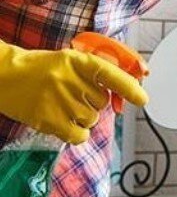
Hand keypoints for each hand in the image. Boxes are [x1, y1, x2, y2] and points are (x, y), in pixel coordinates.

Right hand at [0, 39, 148, 144]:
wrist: (3, 76)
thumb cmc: (39, 69)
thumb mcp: (68, 61)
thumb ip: (93, 74)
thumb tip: (121, 94)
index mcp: (79, 61)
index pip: (112, 75)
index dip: (130, 88)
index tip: (143, 100)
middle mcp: (71, 79)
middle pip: (102, 102)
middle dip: (92, 102)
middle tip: (71, 95)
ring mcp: (60, 100)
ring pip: (91, 119)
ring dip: (82, 117)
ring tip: (61, 106)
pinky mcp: (49, 119)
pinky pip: (78, 135)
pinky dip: (76, 133)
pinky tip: (64, 124)